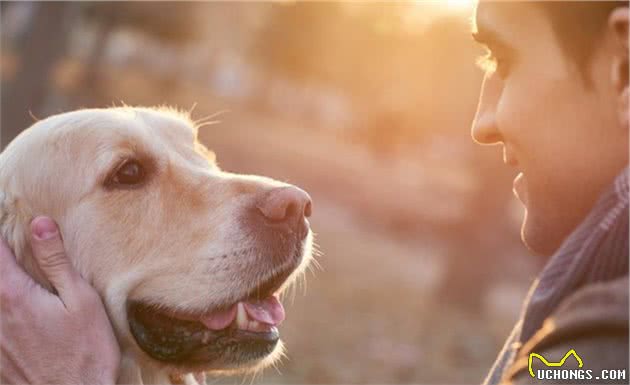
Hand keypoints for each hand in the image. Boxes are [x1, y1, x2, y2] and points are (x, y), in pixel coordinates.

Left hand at [0, 216, 119, 383]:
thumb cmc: (84, 353)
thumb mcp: (80, 301)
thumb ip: (55, 262)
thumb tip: (40, 224)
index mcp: (13, 294)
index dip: (1, 232)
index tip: (9, 215)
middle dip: (2, 259)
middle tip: (15, 245)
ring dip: (4, 280)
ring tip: (20, 274)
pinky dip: (6, 305)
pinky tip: (25, 307)